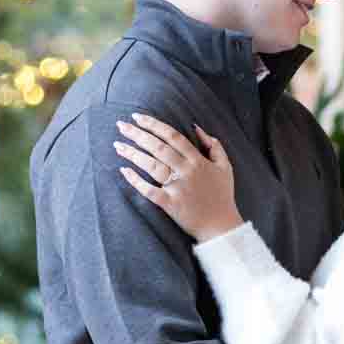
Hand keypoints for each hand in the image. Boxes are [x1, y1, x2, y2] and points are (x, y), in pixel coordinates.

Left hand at [116, 113, 242, 240]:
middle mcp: (187, 171)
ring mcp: (178, 188)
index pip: (173, 136)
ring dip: (133, 154)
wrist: (222, 227)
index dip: (154, 125)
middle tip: (120, 126)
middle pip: (158, 147)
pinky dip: (136, 181)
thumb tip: (196, 127)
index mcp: (198, 160)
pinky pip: (149, 191)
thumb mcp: (225, 166)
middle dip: (138, 134)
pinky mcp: (171, 204)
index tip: (138, 117)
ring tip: (118, 145)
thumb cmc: (222, 195)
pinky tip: (124, 171)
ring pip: (152, 166)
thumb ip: (213, 145)